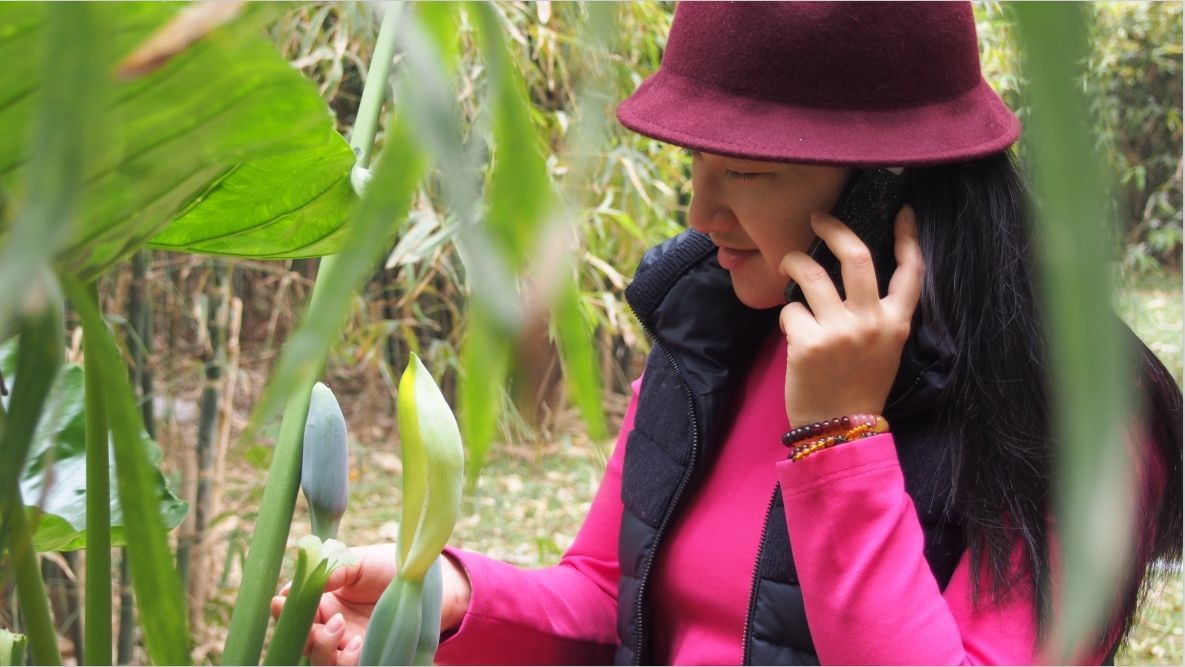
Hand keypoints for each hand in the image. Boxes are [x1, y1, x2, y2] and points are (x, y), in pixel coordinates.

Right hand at [270, 543, 472, 665]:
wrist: (423, 580)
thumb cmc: (389, 566)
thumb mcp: (358, 561)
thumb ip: (332, 571)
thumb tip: (303, 583)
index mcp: (325, 602)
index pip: (294, 612)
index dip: (284, 610)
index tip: (281, 602)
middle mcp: (333, 626)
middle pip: (303, 641)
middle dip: (301, 634)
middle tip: (314, 622)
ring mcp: (349, 644)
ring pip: (320, 659)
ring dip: (322, 647)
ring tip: (340, 626)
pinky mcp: (368, 656)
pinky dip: (346, 660)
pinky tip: (356, 644)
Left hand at [777, 205, 923, 426]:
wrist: (841, 429)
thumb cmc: (860, 386)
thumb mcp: (885, 349)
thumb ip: (878, 313)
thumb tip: (853, 273)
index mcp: (896, 322)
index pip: (911, 271)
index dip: (908, 237)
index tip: (902, 212)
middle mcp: (871, 321)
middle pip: (856, 256)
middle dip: (834, 228)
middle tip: (818, 218)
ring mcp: (839, 331)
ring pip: (811, 273)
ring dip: (794, 262)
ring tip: (787, 264)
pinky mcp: (808, 342)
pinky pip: (789, 309)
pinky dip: (787, 314)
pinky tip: (792, 331)